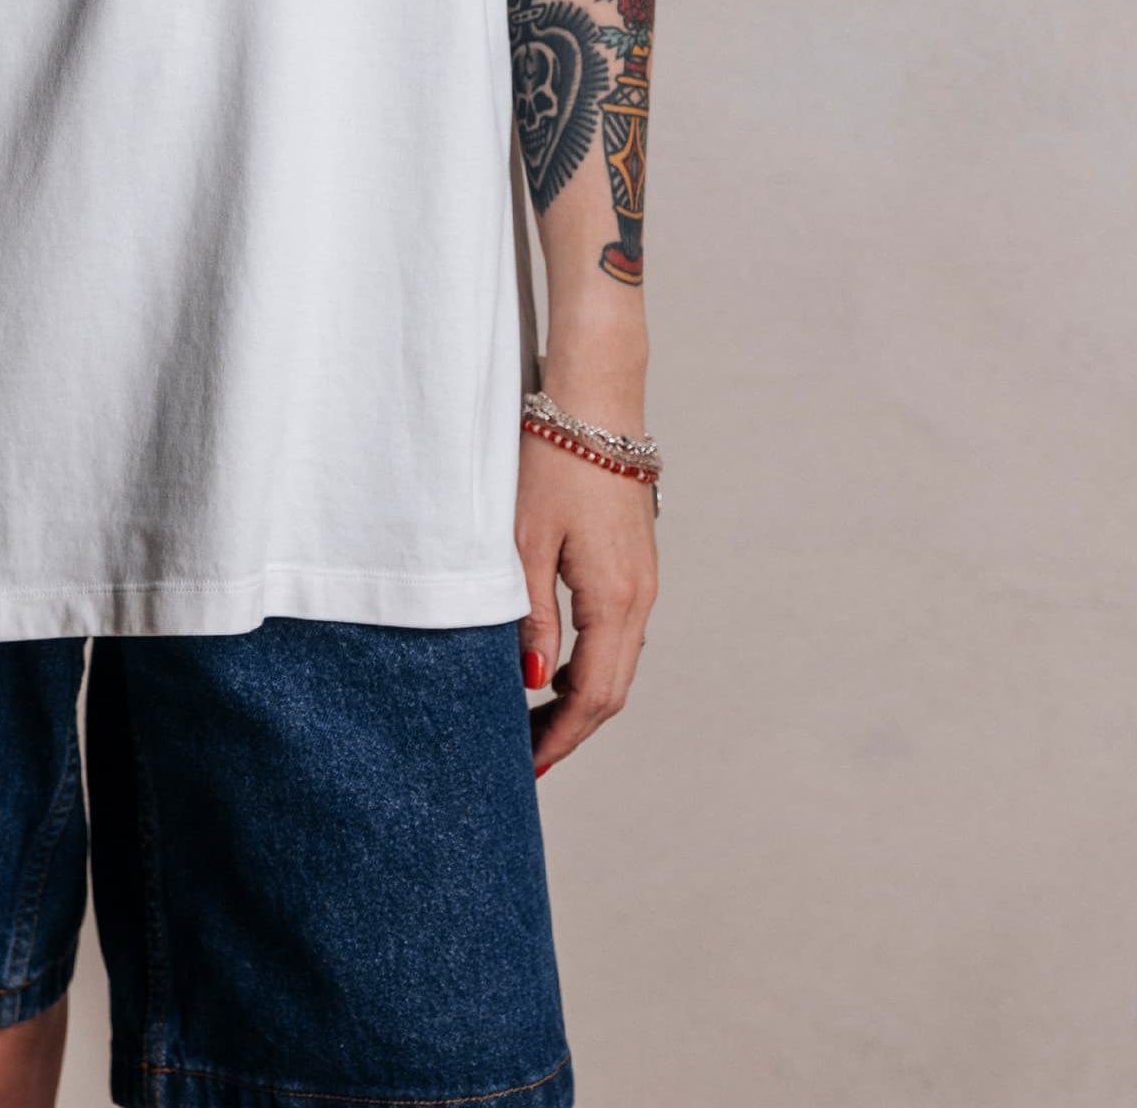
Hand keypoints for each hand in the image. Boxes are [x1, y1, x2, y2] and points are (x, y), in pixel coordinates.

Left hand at [515, 429, 657, 777]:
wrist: (594, 398)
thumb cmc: (552, 460)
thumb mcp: (525, 540)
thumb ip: (529, 614)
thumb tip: (531, 679)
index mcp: (615, 599)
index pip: (593, 697)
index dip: (561, 739)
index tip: (527, 768)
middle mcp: (639, 597)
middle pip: (611, 688)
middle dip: (568, 728)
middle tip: (523, 754)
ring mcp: (643, 579)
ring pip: (617, 662)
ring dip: (579, 697)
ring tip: (531, 718)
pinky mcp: (634, 562)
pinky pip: (617, 632)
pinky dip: (589, 662)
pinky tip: (554, 664)